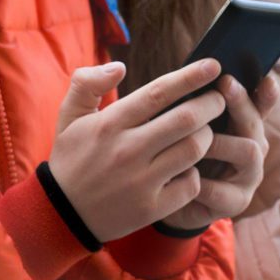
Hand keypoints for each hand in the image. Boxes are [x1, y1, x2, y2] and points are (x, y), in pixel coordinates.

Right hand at [47, 59, 226, 241]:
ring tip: (204, 132)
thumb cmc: (71, 159)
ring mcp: (141, 181)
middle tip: (218, 99)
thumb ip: (87, 83)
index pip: (159, 93)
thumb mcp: (68, 117)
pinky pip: (191, 184)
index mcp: (109, 124)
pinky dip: (196, 173)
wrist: (62, 214)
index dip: (191, 77)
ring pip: (194, 149)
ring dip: (207, 137)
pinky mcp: (151, 207)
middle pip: (186, 119)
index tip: (214, 65)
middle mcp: (127, 150)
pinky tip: (189, 168)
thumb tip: (119, 67)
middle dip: (211, 104)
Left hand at [166, 75, 270, 230]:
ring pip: (249, 152)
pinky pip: (220, 190)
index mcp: (243, 126)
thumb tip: (196, 70)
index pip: (261, 104)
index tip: (266, 77)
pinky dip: (200, 181)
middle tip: (226, 84)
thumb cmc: (180, 152)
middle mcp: (254, 148)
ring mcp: (248, 176)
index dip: (266, 92)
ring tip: (197, 138)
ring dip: (221, 142)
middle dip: (241, 103)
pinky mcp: (235, 203)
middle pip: (255, 123)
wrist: (168, 198)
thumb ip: (195, 105)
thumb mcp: (186, 126)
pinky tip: (183, 174)